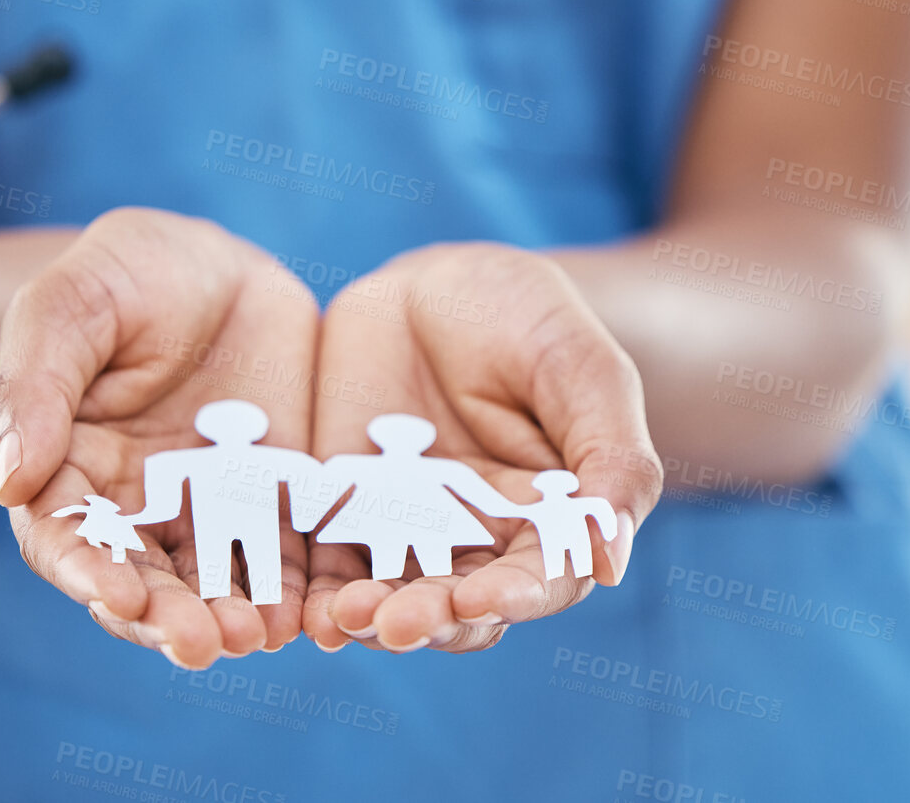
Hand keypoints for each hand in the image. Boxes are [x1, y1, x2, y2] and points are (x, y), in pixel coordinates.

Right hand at [0, 207, 317, 668]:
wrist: (214, 263)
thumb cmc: (120, 275)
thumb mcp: (69, 306)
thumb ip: (36, 386)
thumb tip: (10, 482)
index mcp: (68, 471)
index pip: (68, 540)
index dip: (89, 573)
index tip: (118, 596)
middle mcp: (136, 509)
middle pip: (143, 582)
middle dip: (167, 619)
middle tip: (198, 643)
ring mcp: (209, 511)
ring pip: (215, 586)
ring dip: (232, 621)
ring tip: (257, 638)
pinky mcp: (277, 502)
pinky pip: (288, 561)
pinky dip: (298, 594)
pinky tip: (315, 614)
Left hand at [303, 243, 662, 653]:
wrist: (444, 286)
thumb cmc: (536, 324)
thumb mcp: (586, 373)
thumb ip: (611, 461)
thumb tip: (610, 563)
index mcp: (548, 524)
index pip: (537, 580)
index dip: (512, 597)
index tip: (482, 601)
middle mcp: (477, 543)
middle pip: (457, 605)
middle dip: (430, 619)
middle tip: (399, 624)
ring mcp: (405, 529)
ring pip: (388, 595)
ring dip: (367, 617)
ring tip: (343, 618)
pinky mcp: (343, 507)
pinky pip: (324, 559)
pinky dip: (311, 590)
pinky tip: (298, 608)